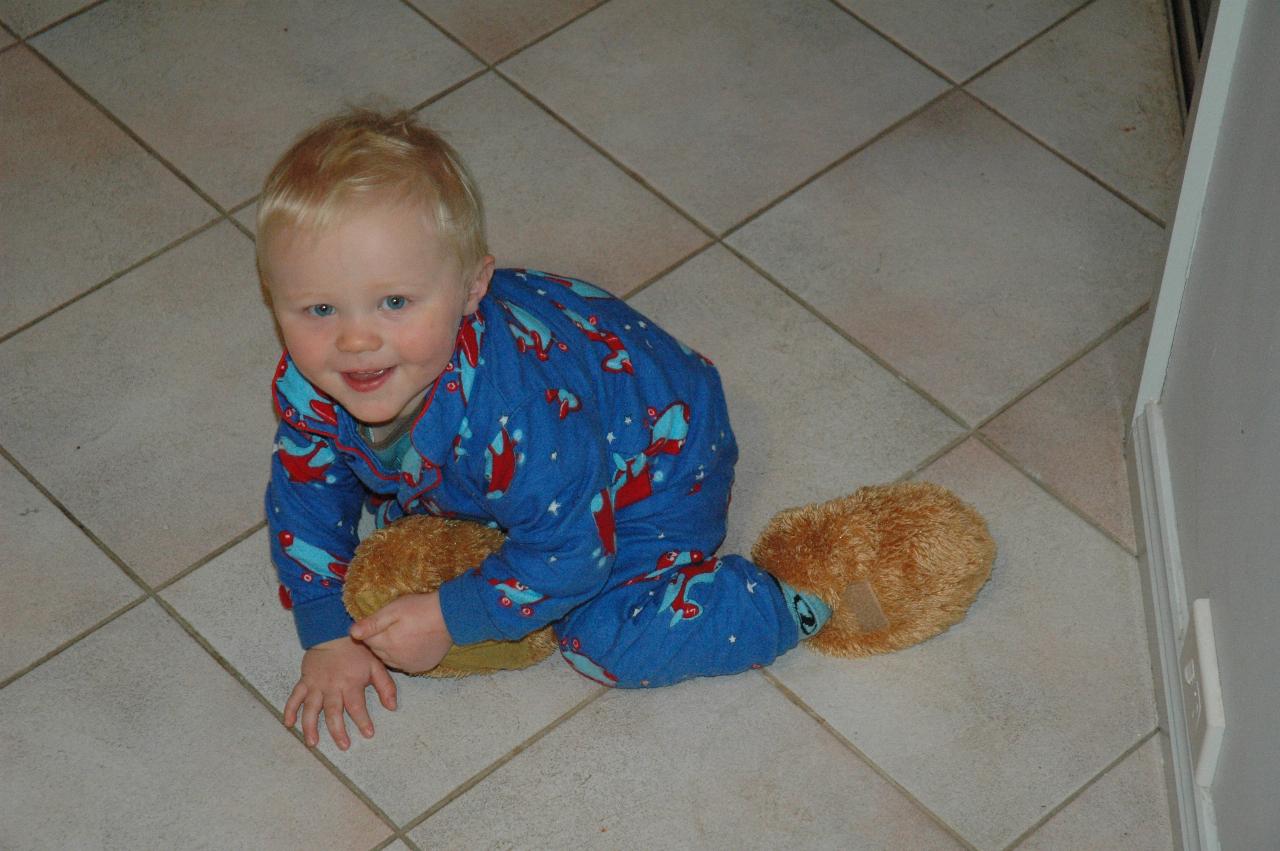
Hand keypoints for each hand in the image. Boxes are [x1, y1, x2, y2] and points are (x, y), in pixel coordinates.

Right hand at [284, 636, 396, 750]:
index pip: (356, 707)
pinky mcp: (305, 681)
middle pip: (333, 712)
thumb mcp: (376, 665)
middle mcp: (332, 687)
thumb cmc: (358, 651)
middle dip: (338, 731)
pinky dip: (290, 710)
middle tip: (344, 746)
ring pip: (311, 709)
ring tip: (313, 743)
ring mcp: (316, 685)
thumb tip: (392, 707)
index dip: (362, 721)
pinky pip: (295, 697)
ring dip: (310, 727)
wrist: (334, 633)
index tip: (368, 734)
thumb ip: (385, 686)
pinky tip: (289, 723)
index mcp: (350, 683)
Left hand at [349, 592, 452, 674]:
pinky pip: (406, 664)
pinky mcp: (422, 667)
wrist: (450, 616)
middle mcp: (396, 660)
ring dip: (392, 650)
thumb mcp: (394, 610)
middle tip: (394, 626)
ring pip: (390, 659)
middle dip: (380, 641)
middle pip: (378, 652)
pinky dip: (405, 656)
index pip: (366, 641)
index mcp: (386, 644)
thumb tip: (352, 633)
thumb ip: (372, 623)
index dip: (371, 630)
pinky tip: (413, 643)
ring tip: (403, 634)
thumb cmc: (420, 609)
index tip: (382, 620)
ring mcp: (410, 665)